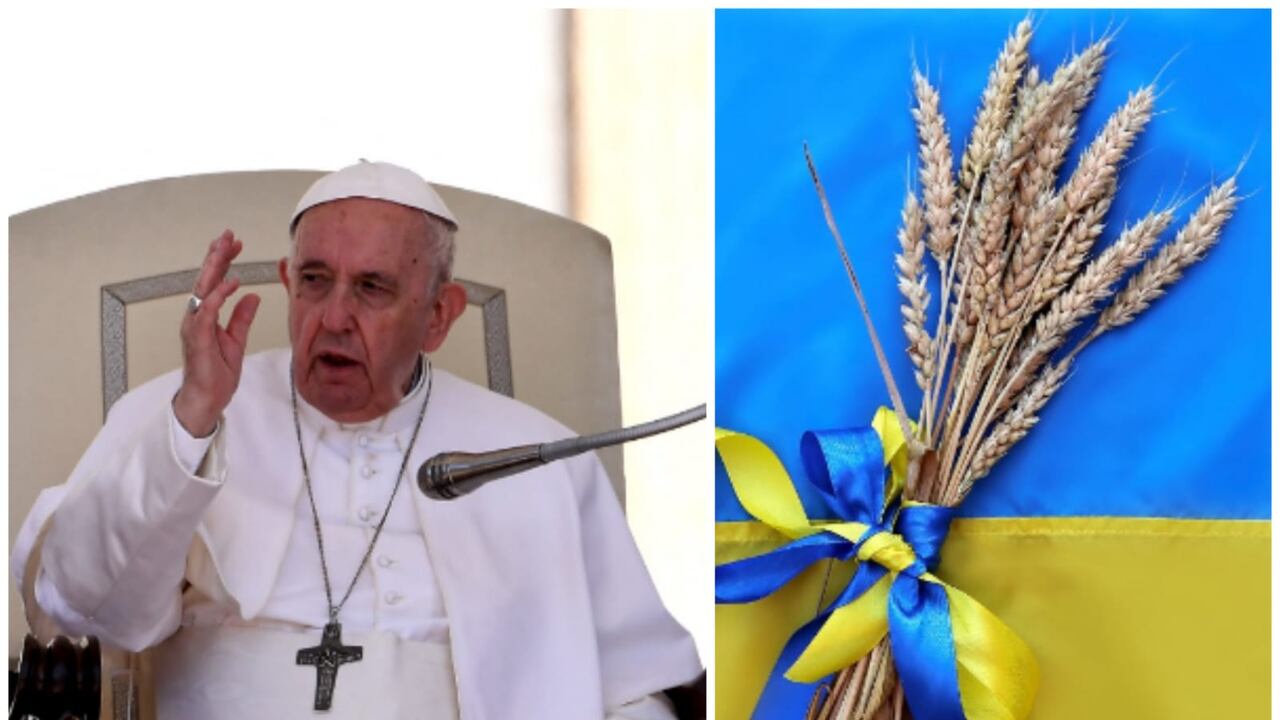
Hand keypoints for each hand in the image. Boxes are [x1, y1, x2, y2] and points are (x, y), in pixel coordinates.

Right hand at [173, 230, 261, 436]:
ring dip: (215, 267)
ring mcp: (194, 325)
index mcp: (206, 315)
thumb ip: (242, 317)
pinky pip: (207, 310)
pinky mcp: (197, 337)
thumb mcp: (236, 340)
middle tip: (228, 234)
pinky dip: (219, 295)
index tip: (236, 244)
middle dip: (217, 255)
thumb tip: (252, 296)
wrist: (207, 398)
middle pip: (206, 278)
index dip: (224, 261)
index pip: (215, 281)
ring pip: (203, 288)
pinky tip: (231, 282)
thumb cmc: (217, 373)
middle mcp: (197, 315)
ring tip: (226, 247)